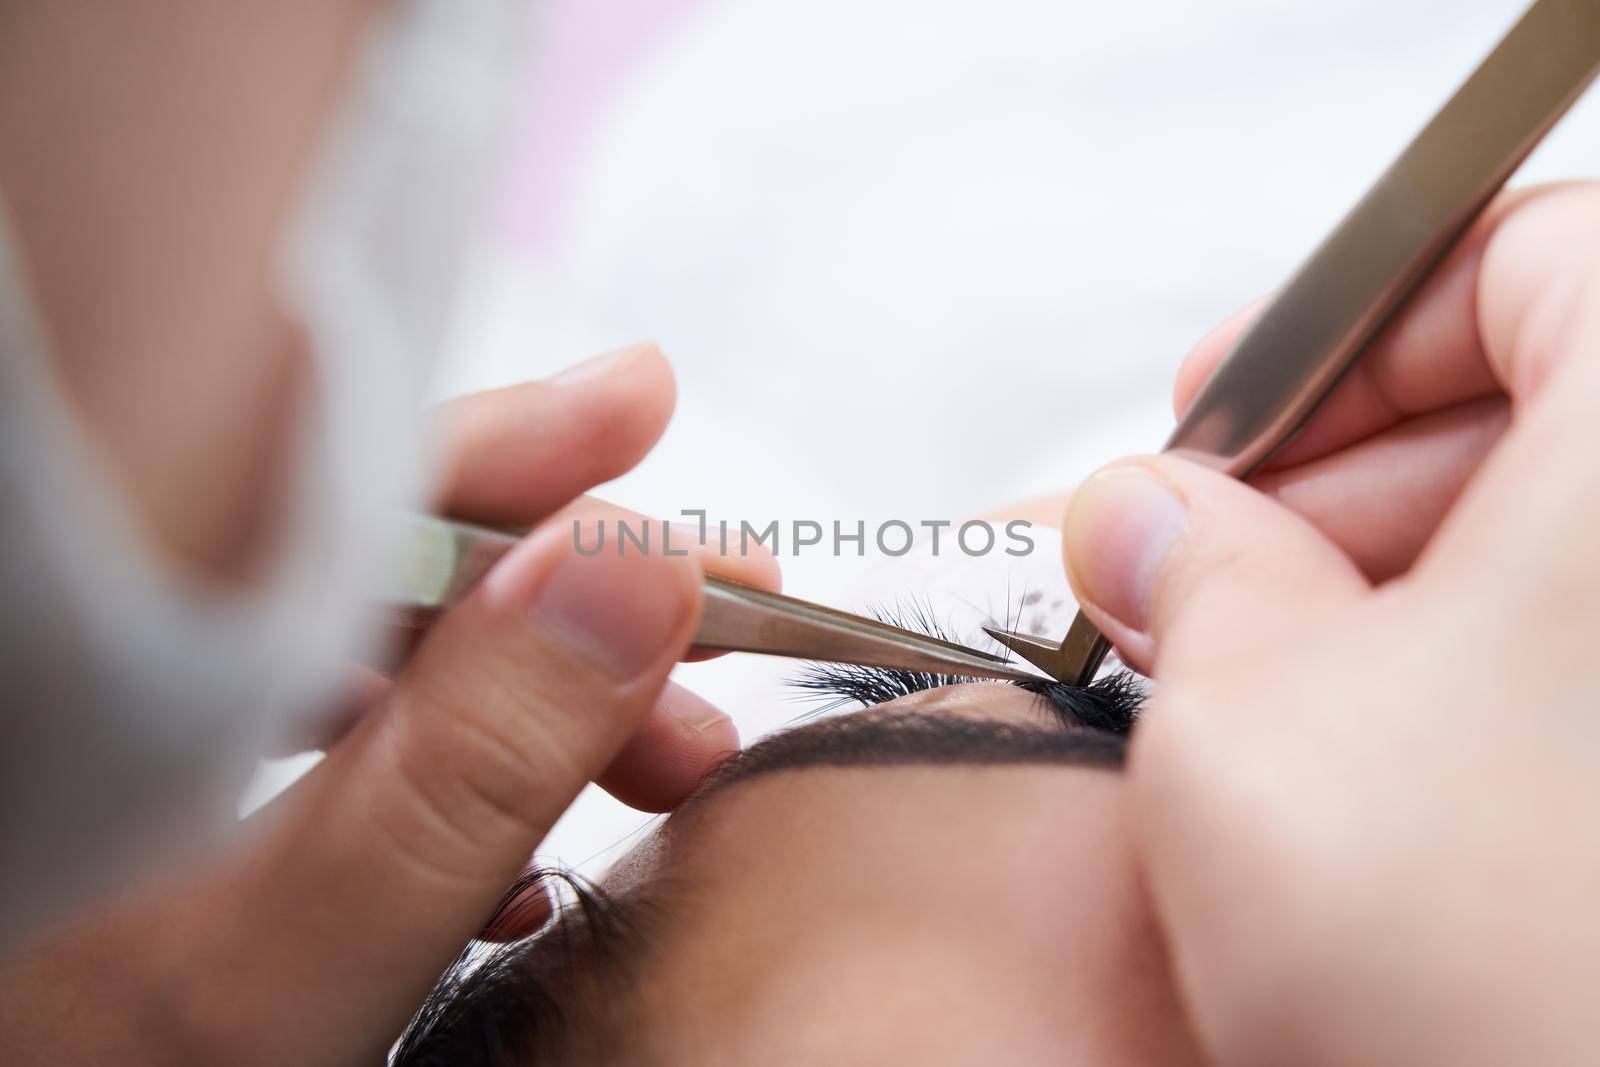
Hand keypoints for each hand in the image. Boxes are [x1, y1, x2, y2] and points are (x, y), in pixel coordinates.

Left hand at [0, 344, 775, 1063]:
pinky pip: (344, 745)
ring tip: (667, 754)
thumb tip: (632, 572)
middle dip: (572, 590)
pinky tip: (528, 847)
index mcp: (114, 646)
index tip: (642, 405)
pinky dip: (462, 773)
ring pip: (381, 658)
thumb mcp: (282, 964)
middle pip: (380, 565)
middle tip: (721, 619)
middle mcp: (127, 661)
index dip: (503, 440)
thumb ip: (456, 776)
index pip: (331, 489)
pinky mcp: (180, 813)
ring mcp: (153, 736)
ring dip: (543, 699)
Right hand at [1061, 182, 1599, 1064]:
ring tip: (1293, 692)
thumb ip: (1185, 576)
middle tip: (1225, 571)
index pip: (1519, 253)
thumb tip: (1148, 521)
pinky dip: (1506, 679)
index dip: (1340, 330)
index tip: (1236, 417)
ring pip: (1578, 544)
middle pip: (1558, 397)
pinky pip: (1595, 658)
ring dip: (1420, 590)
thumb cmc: (1513, 985)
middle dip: (1355, 483)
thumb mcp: (1250, 732)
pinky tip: (1403, 761)